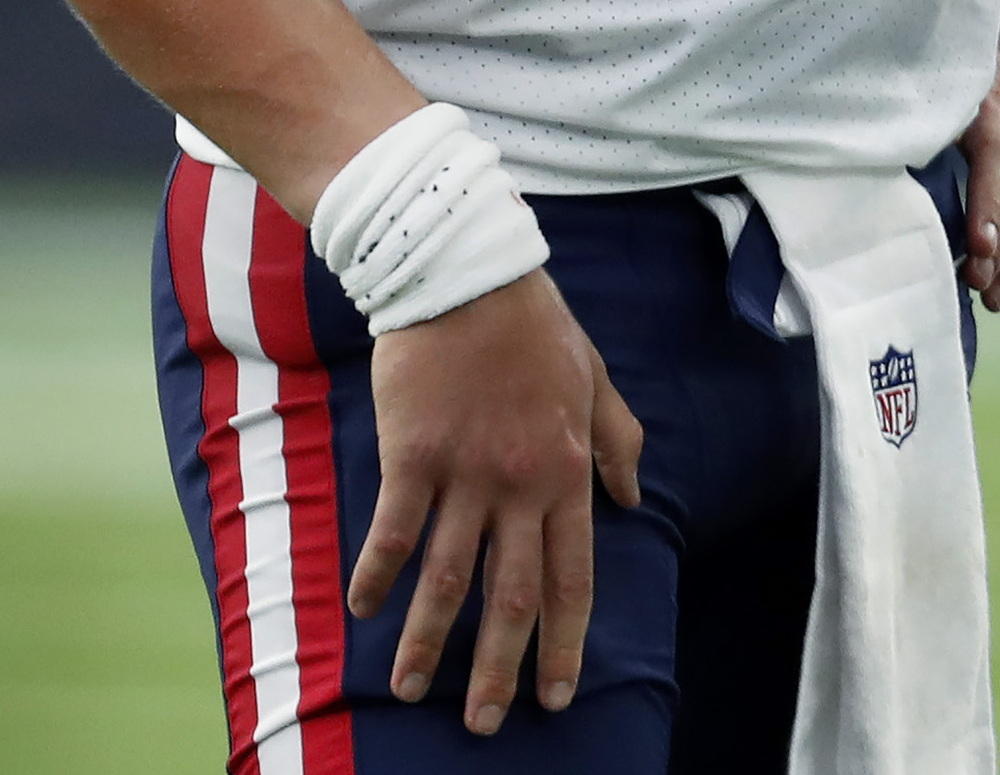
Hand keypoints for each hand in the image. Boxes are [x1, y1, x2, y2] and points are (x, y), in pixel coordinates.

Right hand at [348, 270, 645, 734]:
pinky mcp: (413, 456)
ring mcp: (467, 472)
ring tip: (412, 690)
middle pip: (513, 596)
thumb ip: (619, 441)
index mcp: (570, 471)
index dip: (566, 644)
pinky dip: (378, 576)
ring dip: (430, 641)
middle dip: (498, 669)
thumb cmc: (534, 325)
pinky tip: (365, 611)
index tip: (555, 695)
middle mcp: (523, 483)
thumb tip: (634, 500)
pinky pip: (395, 531)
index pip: (574, 578)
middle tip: (483, 725)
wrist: (469, 274)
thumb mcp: (596, 378)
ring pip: (449, 578)